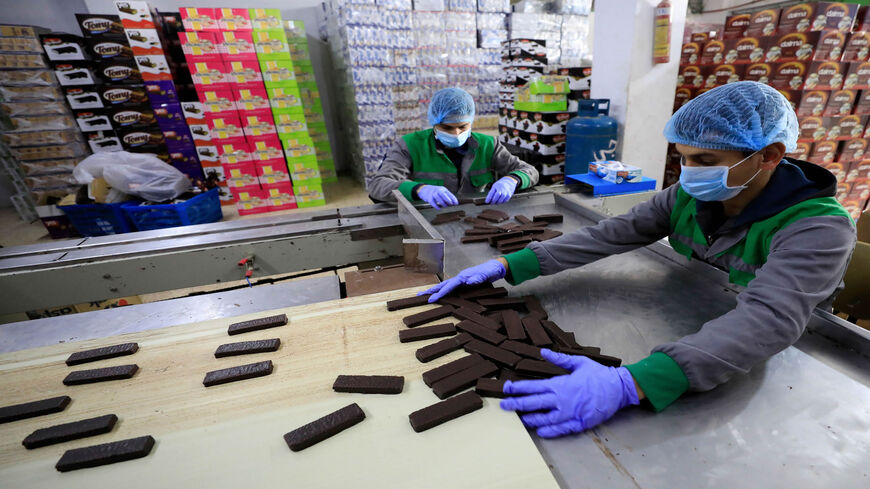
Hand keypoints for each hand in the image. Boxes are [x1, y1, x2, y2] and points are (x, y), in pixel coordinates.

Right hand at [417, 185, 458, 208]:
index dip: (453, 199)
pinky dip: (436, 206)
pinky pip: (432, 202)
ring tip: (445, 206)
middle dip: (448, 199)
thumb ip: (447, 197)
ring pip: (438, 197)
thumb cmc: (435, 192)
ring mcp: (433, 193)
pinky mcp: (428, 197)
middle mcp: (438, 190)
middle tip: (451, 204)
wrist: (425, 189)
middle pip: (443, 194)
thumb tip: (453, 203)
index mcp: (443, 189)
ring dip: (442, 202)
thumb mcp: (442, 192)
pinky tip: (438, 208)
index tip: (456, 204)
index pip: (449, 193)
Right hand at [418, 259, 506, 301]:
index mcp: (463, 277)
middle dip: (431, 290)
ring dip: (435, 290)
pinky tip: (439, 294)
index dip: (440, 293)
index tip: (431, 299)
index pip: (449, 286)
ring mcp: (461, 280)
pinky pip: (450, 288)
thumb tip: (469, 281)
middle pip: (442, 285)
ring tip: (424, 295)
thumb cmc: (490, 271)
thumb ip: (478, 278)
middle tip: (419, 295)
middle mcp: (460, 278)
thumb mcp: (486, 275)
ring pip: (445, 286)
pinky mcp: (463, 283)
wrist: (495, 267)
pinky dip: (443, 291)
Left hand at [485, 177, 517, 203]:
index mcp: (496, 186)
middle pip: (497, 195)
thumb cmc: (499, 185)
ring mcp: (506, 191)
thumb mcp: (494, 186)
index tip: (486, 202)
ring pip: (502, 198)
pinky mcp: (509, 194)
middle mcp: (501, 188)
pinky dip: (502, 202)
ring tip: (496, 203)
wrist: (509, 182)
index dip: (489, 198)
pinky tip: (500, 201)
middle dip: (494, 200)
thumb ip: (491, 192)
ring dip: (498, 202)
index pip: (492, 192)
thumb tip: (488, 200)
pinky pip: (505, 200)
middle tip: (491, 203)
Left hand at [500, 349, 639, 437]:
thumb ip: (559, 358)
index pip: (533, 386)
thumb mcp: (579, 362)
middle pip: (534, 403)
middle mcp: (562, 399)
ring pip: (545, 418)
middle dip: (517, 404)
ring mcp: (570, 413)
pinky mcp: (579, 422)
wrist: (619, 388)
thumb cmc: (599, 375)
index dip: (518, 388)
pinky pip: (561, 429)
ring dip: (530, 419)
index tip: (507, 388)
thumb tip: (543, 351)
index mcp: (560, 384)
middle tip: (504, 406)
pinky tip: (540, 431)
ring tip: (520, 419)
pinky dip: (550, 431)